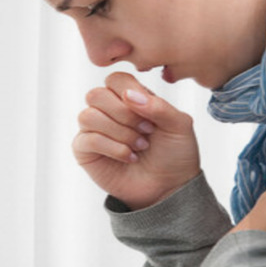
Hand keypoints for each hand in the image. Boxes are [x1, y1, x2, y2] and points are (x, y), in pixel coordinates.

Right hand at [72, 72, 201, 209]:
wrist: (171, 187)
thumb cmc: (175, 154)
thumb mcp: (180, 126)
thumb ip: (159, 106)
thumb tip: (129, 94)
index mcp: (131, 98)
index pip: (115, 79)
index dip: (131, 93)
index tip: (151, 116)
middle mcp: (109, 111)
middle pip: (96, 95)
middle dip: (124, 115)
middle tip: (147, 132)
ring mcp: (95, 130)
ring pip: (87, 116)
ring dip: (119, 132)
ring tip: (140, 147)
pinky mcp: (86, 151)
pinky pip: (87, 139)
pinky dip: (112, 148)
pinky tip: (130, 157)